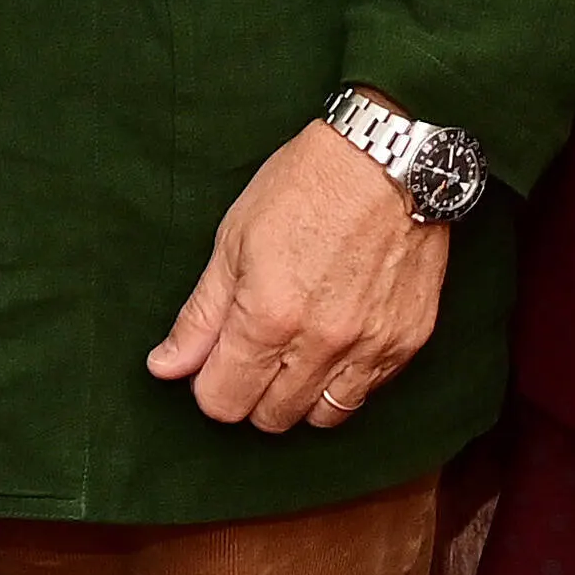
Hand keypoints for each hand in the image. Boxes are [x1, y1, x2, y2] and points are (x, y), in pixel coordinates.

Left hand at [148, 116, 457, 431]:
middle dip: (253, 394)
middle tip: (258, 352)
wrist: (394, 157)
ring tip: (299, 354)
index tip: (218, 360)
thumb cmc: (308, 185)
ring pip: (323, 417)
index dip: (211, 385)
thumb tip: (165, 368)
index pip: (222, 403)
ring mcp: (370, 345)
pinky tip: (340, 342)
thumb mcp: (234, 240)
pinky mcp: (409, 338)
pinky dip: (347, 379)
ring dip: (302, 396)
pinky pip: (369, 392)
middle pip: (271, 418)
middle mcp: (321, 344)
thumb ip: (200, 316)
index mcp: (268, 318)